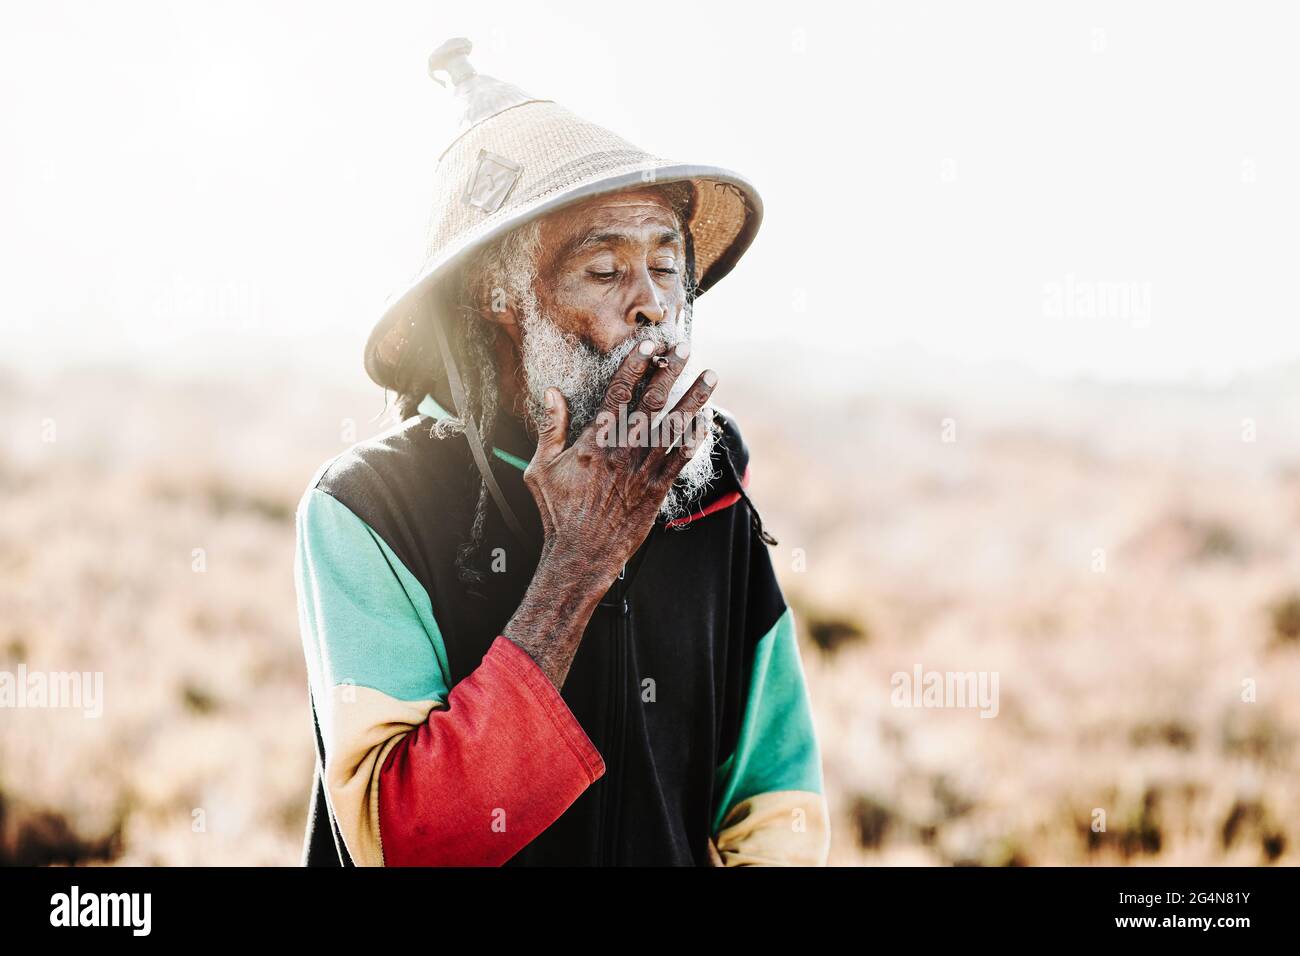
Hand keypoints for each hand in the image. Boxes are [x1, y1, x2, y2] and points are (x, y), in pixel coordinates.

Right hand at [502, 338, 716, 688]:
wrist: (581, 554)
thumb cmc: (557, 512)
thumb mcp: (540, 468)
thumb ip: (550, 427)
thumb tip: (551, 391)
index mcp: (595, 440)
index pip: (620, 391)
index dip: (636, 364)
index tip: (650, 344)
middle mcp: (624, 449)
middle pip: (653, 400)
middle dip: (671, 370)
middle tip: (685, 348)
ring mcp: (643, 469)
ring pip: (674, 425)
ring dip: (694, 398)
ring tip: (710, 375)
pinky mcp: (657, 489)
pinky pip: (682, 457)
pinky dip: (696, 437)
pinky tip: (707, 419)